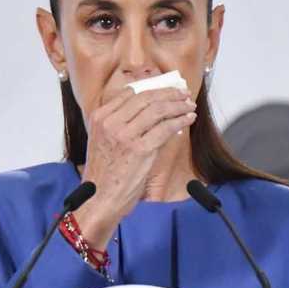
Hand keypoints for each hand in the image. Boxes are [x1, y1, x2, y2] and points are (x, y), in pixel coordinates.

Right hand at [75, 86, 196, 247]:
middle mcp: (111, 123)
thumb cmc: (103, 175)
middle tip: (182, 93)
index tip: (165, 89)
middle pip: (146, 98)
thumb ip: (119, 124)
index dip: (152, 88)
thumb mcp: (102, 141)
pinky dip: (180, 120)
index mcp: (100, 118)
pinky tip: (188, 119)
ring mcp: (125, 136)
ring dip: (178, 105)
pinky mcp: (141, 150)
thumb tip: (149, 110)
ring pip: (158, 110)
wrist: (99, 200)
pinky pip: (165, 128)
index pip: (130, 93)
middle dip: (168, 93)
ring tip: (189, 105)